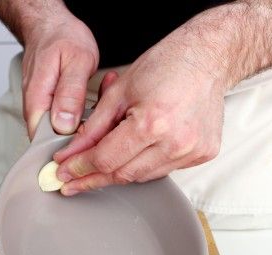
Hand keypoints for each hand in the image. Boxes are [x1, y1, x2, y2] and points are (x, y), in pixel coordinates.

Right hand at [21, 10, 97, 137]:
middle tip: (101, 124)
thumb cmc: (62, 38)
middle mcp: (34, 109)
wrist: (50, 26)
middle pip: (54, 141)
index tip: (91, 141)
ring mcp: (40, 109)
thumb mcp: (77, 61)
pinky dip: (82, 118)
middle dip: (80, 138)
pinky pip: (64, 122)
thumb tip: (63, 125)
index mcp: (37, 100)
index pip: (45, 141)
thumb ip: (70, 94)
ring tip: (99, 111)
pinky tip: (94, 107)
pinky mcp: (48, 107)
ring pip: (61, 133)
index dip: (68, 147)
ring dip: (84, 127)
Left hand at [53, 35, 225, 195]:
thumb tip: (71, 154)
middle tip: (72, 180)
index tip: (63, 172)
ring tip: (98, 166)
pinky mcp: (202, 155)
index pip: (105, 159)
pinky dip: (142, 165)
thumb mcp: (118, 92)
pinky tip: (132, 154)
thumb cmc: (166, 65)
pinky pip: (162, 170)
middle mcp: (176, 142)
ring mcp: (192, 151)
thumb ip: (93, 127)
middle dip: (92, 177)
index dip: (79, 168)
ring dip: (117, 172)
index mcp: (152, 122)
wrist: (208, 56)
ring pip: (141, 176)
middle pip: (122, 174)